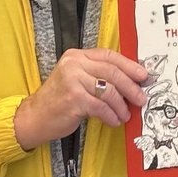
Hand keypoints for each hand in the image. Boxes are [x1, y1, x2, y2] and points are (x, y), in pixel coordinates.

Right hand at [14, 48, 148, 150]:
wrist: (34, 116)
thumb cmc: (59, 99)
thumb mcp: (76, 79)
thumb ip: (98, 75)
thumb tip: (130, 80)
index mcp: (77, 56)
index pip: (109, 56)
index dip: (129, 65)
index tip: (143, 75)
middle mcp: (74, 65)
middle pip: (112, 72)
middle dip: (131, 87)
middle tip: (140, 98)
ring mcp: (73, 81)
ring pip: (109, 91)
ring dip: (121, 105)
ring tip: (125, 114)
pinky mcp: (73, 98)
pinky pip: (101, 107)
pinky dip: (111, 115)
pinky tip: (113, 120)